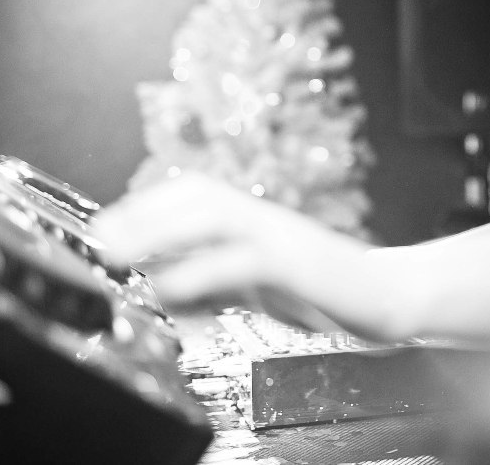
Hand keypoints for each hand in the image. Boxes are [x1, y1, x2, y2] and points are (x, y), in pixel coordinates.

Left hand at [90, 171, 352, 329]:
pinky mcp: (299, 264)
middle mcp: (266, 219)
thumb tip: (165, 287)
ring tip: (118, 251)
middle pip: (198, 196)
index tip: (106, 226)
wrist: (390, 295)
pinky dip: (202, 271)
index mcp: (257, 219)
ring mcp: (284, 237)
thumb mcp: (261, 286)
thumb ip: (216, 283)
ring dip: (160, 230)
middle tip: (99, 236)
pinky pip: (244, 261)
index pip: (196, 195)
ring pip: (216, 217)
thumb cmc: (326, 290)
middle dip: (142, 213)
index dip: (147, 206)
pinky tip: (170, 286)